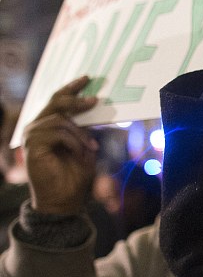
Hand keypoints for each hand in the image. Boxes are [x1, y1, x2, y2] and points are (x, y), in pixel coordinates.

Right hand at [23, 76, 98, 214]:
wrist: (64, 198)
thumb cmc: (75, 174)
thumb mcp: (85, 145)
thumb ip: (86, 127)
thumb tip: (97, 105)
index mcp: (48, 125)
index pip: (56, 100)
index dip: (70, 88)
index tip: (86, 78)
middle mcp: (36, 128)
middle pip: (55, 102)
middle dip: (76, 98)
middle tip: (94, 100)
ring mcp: (32, 136)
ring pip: (60, 120)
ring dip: (80, 133)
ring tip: (91, 147)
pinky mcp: (32, 146)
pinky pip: (58, 133)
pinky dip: (74, 141)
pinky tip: (82, 152)